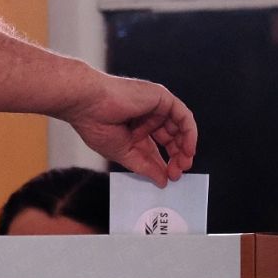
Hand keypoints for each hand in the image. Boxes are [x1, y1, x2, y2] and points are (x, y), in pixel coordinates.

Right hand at [63, 75, 196, 185]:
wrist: (88, 104)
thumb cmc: (95, 123)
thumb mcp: (124, 154)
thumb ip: (145, 166)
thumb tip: (162, 180)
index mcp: (134, 128)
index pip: (156, 147)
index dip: (165, 163)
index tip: (170, 177)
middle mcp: (146, 115)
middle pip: (171, 137)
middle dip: (177, 155)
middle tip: (179, 171)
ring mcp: (154, 105)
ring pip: (180, 126)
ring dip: (185, 146)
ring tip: (184, 162)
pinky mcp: (161, 97)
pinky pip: (183, 115)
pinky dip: (189, 133)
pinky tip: (187, 148)